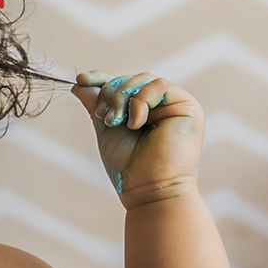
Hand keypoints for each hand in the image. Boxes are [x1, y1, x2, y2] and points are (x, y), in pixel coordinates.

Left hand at [71, 71, 203, 208]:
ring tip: (116, 122)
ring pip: (143, 79)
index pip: (122, 84)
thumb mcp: (106, 128)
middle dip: (110, 93)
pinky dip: (141, 101)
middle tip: (104, 116)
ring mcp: (176, 105)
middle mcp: (162, 105)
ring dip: (122, 97)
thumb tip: (79, 82)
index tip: (81, 80)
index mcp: (144, 109)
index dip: (101, 79)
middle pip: (131, 79)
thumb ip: (97, 104)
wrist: (148, 189)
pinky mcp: (188, 107)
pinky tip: (136, 124)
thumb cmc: (127, 165)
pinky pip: (160, 85)